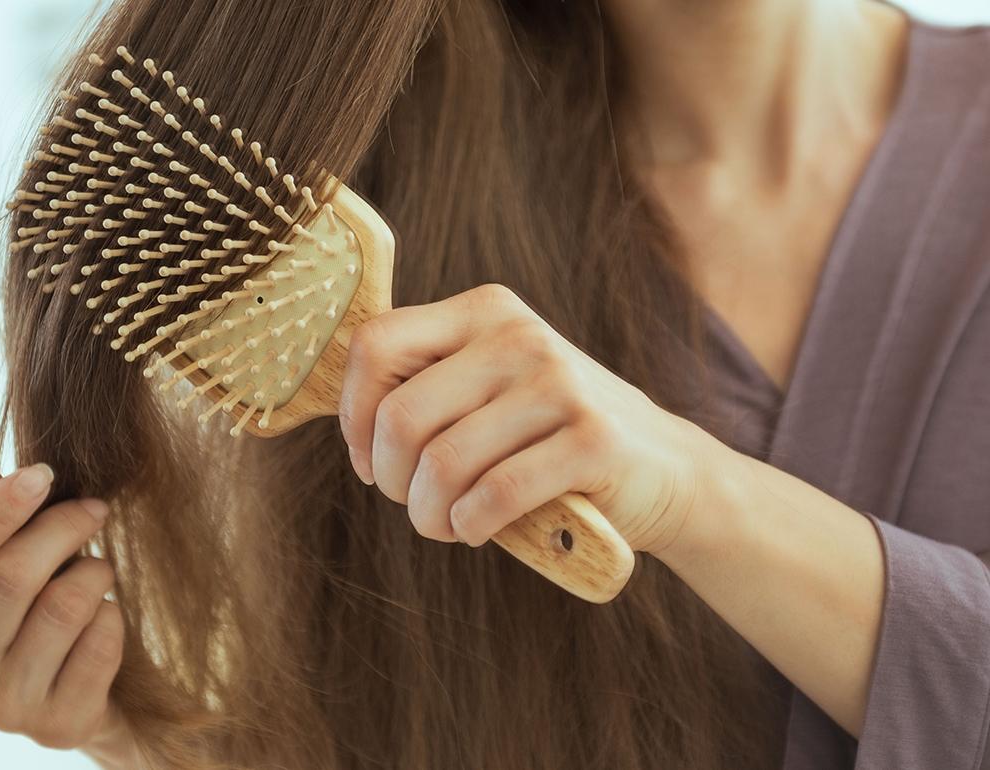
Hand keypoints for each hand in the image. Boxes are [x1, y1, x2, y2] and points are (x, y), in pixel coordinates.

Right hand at [0, 465, 137, 764]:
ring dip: (95, 572)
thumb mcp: (5, 569)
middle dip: (63, 528)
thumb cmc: (33, 614)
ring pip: (64, 606)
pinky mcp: (55, 723)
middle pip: (10, 577)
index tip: (43, 473)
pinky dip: (113, 615)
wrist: (75, 696)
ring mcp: (4, 705)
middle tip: (96, 509)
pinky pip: (101, 642)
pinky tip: (104, 617)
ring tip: (99, 571)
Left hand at [338, 283, 707, 551]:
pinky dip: (470, 527)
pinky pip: (495, 495)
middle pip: (401, 416)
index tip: (370, 461)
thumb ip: (427, 387)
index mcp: (483, 311)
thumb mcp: (489, 389)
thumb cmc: (549, 436)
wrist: (662, 467)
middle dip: (393, 480)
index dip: (353, 416)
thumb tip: (350, 424)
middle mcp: (519, 335)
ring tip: (445, 523)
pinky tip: (476, 530)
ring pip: (444, 463)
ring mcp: (560, 383)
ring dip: (429, 515)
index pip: (375, 344)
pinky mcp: (593, 439)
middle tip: (415, 502)